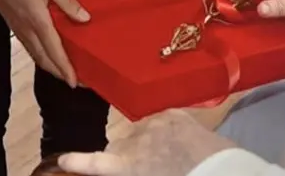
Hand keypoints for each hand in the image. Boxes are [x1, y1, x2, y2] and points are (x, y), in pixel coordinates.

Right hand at [0, 0, 88, 85]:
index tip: (74, 82)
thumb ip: (67, 1)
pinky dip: (44, 61)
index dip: (64, 68)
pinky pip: (32, 52)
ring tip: (66, 75)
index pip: (54, 50)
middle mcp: (29, 32)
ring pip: (38, 58)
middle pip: (46, 61)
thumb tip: (85, 18)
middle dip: (61, 74)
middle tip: (78, 83)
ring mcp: (21, 33)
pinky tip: (50, 61)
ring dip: (52, 70)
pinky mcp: (17, 31)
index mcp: (39, 21)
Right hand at [57, 110, 234, 175]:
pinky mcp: (174, 115)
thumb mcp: (148, 172)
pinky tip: (182, 141)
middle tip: (158, 166)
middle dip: (134, 155)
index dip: (79, 162)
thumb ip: (135, 166)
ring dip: (153, 140)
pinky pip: (163, 120)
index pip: (97, 164)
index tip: (62, 158)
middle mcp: (137, 143)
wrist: (222, 173)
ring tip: (174, 155)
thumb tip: (130, 160)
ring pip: (145, 131)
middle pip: (124, 146)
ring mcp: (156, 126)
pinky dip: (168, 128)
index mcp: (130, 166)